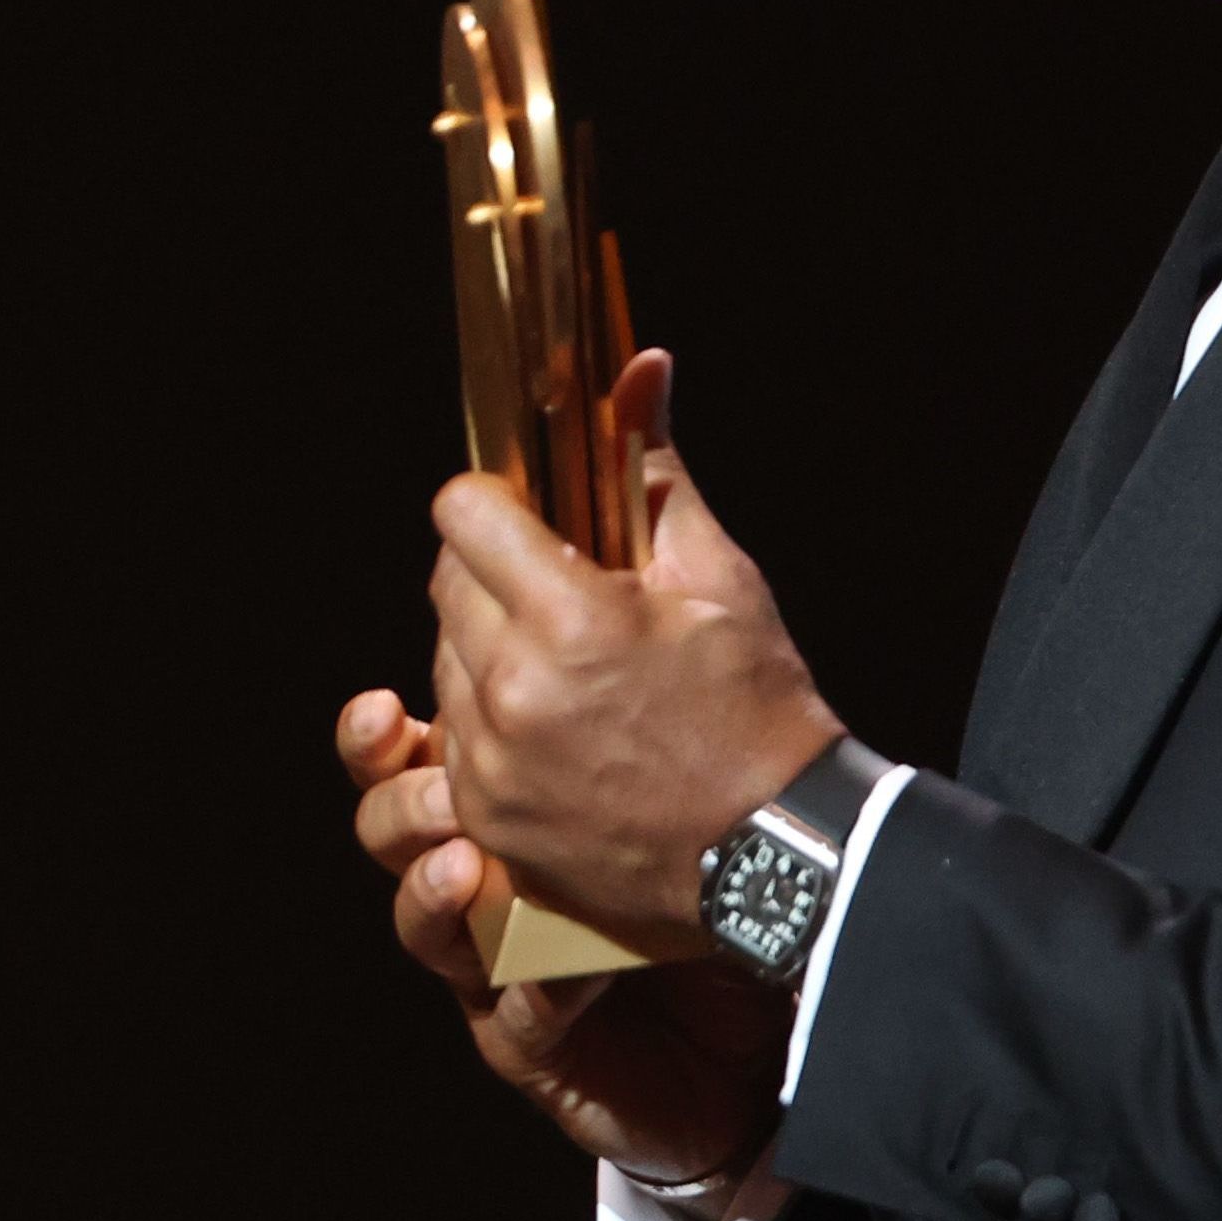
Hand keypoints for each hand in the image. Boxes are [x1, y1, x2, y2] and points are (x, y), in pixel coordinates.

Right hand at [341, 686, 795, 1194]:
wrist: (761, 996)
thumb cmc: (708, 872)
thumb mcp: (667, 772)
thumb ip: (619, 696)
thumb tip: (608, 600)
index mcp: (500, 802)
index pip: (409, 758)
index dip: (377, 737)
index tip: (382, 706)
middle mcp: (481, 881)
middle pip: (391, 837)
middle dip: (397, 807)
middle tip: (438, 788)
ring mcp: (497, 966)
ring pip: (425, 930)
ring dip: (434, 897)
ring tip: (466, 870)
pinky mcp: (534, 1047)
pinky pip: (511, 1023)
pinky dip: (528, 997)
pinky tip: (562, 975)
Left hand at [428, 348, 845, 939]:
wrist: (778, 854)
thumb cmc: (759, 709)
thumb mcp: (719, 577)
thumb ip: (656, 469)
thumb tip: (638, 367)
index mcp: (570, 618)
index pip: (462, 513)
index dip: (492, 503)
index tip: (524, 515)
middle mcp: (512, 691)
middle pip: (445, 584)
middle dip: (491, 574)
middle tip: (558, 591)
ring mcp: (490, 764)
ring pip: (443, 660)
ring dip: (486, 649)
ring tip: (567, 668)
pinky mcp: (487, 818)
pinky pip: (454, 738)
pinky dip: (489, 722)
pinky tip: (556, 728)